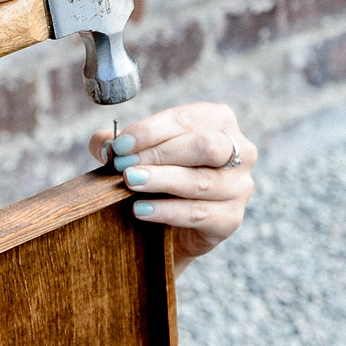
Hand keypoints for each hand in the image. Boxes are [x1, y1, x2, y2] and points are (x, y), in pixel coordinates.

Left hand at [87, 103, 254, 273]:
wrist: (168, 226)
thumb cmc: (157, 176)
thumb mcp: (136, 154)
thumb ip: (118, 144)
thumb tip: (104, 144)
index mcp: (219, 121)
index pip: (187, 120)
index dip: (151, 131)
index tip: (121, 144)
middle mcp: (240, 150)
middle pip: (203, 146)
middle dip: (159, 154)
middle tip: (125, 165)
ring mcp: (240, 186)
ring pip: (200, 181)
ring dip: (161, 180)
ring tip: (130, 182)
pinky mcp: (231, 219)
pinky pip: (199, 213)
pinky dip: (166, 211)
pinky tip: (140, 209)